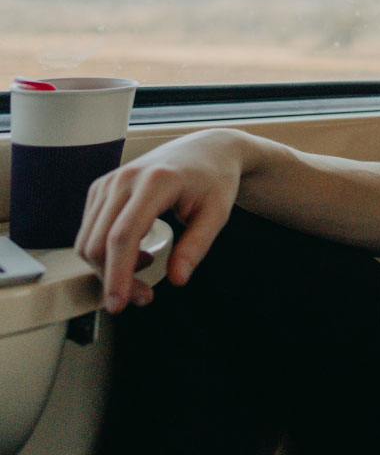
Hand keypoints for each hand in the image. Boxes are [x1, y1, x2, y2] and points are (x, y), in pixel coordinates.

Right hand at [75, 128, 245, 313]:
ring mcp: (108, 181)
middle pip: (99, 242)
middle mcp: (124, 179)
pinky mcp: (101, 188)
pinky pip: (90, 230)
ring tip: (146, 272)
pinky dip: (106, 252)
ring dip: (107, 268)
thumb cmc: (214, 180)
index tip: (120, 304)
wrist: (206, 149)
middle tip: (144, 296)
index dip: (117, 274)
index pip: (123, 236)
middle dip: (113, 278)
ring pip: (88, 239)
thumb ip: (197, 246)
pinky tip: (138, 253)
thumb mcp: (217, 214)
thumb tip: (177, 280)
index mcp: (155, 182)